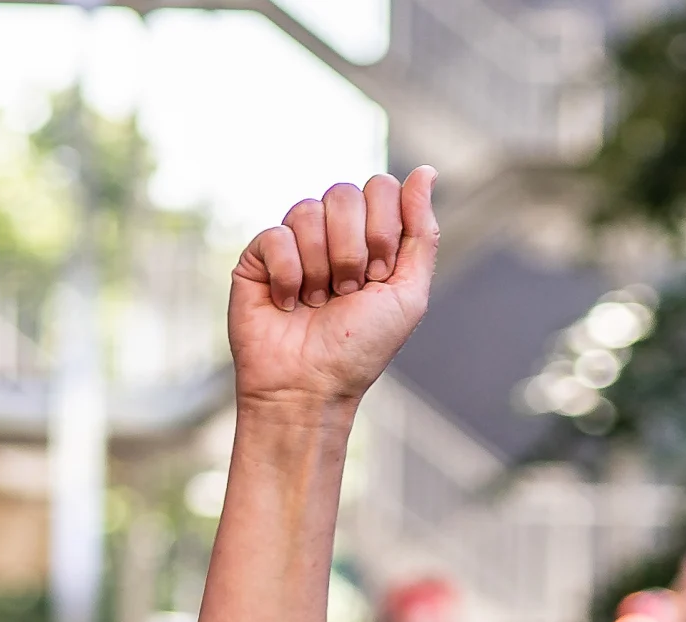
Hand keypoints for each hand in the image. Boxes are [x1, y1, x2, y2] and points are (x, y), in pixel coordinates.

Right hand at [228, 170, 439, 412]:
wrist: (310, 387)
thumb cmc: (360, 348)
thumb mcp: (409, 293)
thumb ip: (421, 231)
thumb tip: (426, 171)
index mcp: (371, 236)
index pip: (381, 188)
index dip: (383, 230)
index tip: (379, 275)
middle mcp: (332, 233)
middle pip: (345, 193)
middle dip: (352, 250)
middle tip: (347, 292)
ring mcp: (294, 242)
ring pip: (309, 210)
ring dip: (320, 267)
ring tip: (317, 302)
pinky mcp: (259, 255)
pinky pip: (276, 235)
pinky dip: (288, 276)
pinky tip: (288, 304)